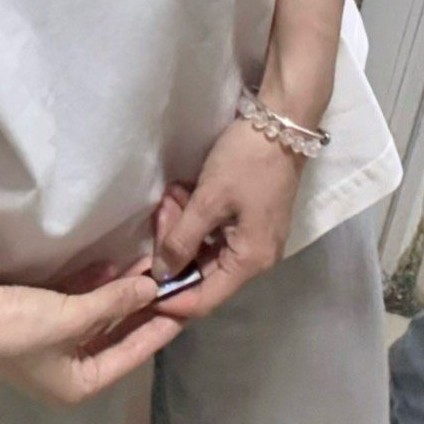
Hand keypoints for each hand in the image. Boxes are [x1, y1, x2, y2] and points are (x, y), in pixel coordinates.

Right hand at [0, 255, 182, 407]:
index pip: (130, 357)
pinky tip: (112, 268)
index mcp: (79, 385)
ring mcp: (52, 347)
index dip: (157, 331)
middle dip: (139, 309)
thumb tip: (152, 289)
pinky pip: (77, 307)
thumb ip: (114, 301)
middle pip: (115, 337)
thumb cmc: (19, 329)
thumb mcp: (72, 317)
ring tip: (145, 268)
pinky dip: (94, 290)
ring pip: (97, 319)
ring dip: (118, 295)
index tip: (184, 310)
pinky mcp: (38, 323)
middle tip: (169, 285)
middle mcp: (68, 371)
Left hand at [151, 118, 304, 322]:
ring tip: (172, 196)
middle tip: (161, 211)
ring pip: (206, 250)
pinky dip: (196, 218)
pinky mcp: (250, 221)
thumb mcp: (209, 199)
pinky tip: (183, 195)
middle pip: (203, 272)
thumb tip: (160, 274)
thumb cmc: (246, 162)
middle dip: (173, 247)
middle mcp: (256, 259)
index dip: (170, 299)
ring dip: (183, 228)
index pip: (204, 300)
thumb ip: (182, 240)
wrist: (282, 123)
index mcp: (250, 261)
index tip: (141, 285)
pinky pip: (215, 233)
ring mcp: (254, 239)